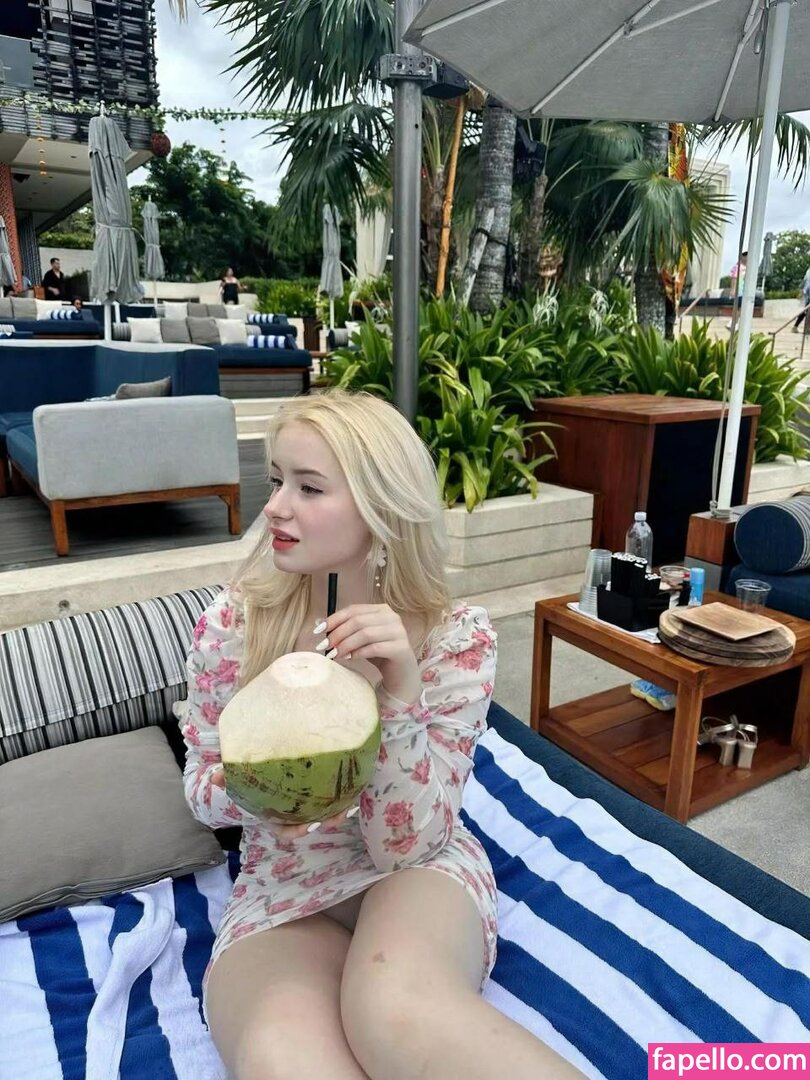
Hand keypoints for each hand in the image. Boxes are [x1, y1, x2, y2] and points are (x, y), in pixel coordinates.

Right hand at [210, 767, 356, 839]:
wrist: (265, 771)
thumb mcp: (240, 780)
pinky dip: (344, 797)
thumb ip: (228, 778)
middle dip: (326, 822)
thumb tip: (214, 777)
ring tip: (351, 806)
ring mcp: (308, 807)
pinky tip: (355, 789)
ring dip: (339, 812)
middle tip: (337, 816)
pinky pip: (333, 800)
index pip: (287, 830)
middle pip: (312, 824)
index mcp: (276, 816)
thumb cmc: (254, 780)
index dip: (297, 831)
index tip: (309, 824)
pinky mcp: (320, 795)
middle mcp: (294, 815)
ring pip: (326, 814)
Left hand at [323, 603, 420, 705]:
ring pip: (366, 633)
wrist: (400, 675)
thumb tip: (319, 624)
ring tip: (334, 655)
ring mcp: (399, 632)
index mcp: (381, 610)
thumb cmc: (379, 655)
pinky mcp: (401, 648)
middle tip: (324, 647)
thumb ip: (346, 630)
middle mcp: (392, 617)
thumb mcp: (360, 639)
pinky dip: (359, 653)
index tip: (318, 631)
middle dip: (338, 634)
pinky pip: (375, 648)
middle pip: (358, 621)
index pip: (354, 610)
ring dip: (346, 644)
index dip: (334, 619)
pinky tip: (350, 659)